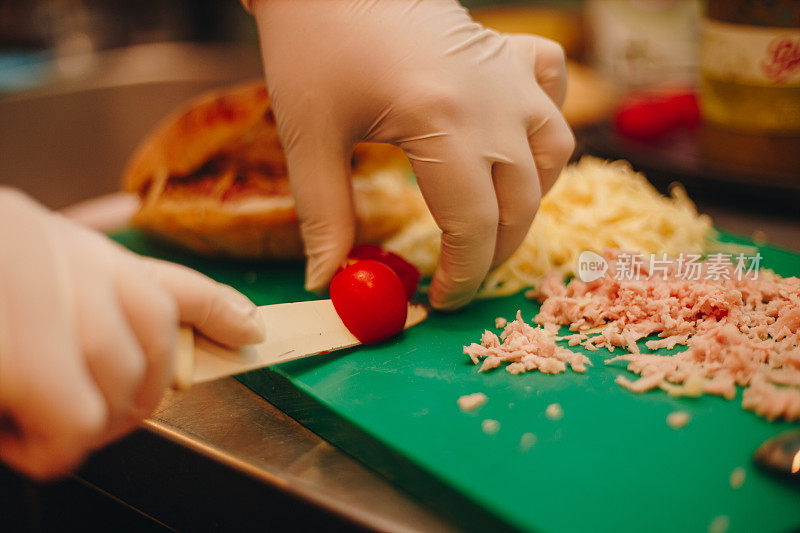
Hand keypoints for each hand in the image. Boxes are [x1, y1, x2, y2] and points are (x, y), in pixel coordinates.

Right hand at [0, 189, 263, 479]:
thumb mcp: (24, 254)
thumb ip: (75, 255)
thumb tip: (130, 233)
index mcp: (65, 247)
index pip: (167, 279)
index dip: (217, 308)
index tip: (253, 330)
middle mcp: (66, 263)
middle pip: (154, 341)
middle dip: (140, 392)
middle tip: (95, 417)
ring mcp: (47, 306)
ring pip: (123, 383)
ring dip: (93, 420)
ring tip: (38, 426)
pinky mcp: (24, 360)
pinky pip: (77, 421)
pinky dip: (57, 445)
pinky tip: (25, 441)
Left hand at [252, 0, 573, 308]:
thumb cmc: (312, 44)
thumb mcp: (310, 136)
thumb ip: (323, 215)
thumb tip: (325, 281)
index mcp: (442, 123)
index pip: (474, 226)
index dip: (462, 277)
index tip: (438, 301)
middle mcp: (493, 100)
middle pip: (521, 202)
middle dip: (494, 254)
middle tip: (459, 278)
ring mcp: (509, 72)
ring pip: (553, 153)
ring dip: (529, 200)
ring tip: (491, 224)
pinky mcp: (510, 51)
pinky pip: (552, 96)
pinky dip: (543, 130)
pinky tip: (513, 145)